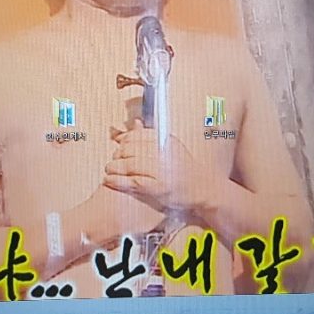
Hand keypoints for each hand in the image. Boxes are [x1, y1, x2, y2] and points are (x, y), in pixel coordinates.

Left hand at [104, 120, 220, 217]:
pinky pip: (131, 181)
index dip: (124, 140)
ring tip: (109, 170)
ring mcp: (161, 170)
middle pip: (130, 149)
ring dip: (114, 167)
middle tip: (113, 159)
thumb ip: (151, 136)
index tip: (119, 145)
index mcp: (166, 140)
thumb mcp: (171, 146)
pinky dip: (117, 181)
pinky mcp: (157, 187)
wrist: (204, 189)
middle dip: (117, 154)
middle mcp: (164, 153)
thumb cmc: (187, 169)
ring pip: (129, 164)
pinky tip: (108, 180)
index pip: (138, 135)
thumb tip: (133, 124)